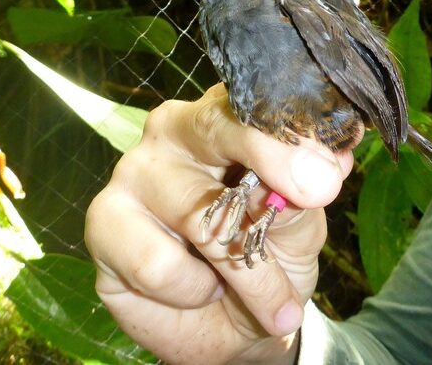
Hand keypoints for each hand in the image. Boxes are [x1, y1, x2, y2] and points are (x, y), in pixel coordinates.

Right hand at [85, 84, 356, 364]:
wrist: (232, 326)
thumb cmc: (268, 257)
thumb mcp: (298, 228)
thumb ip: (300, 197)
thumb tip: (323, 166)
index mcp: (224, 117)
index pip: (252, 104)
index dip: (288, 133)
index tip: (326, 173)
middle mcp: (174, 131)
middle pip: (216, 128)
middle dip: (270, 167)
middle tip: (315, 199)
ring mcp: (133, 172)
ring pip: (199, 214)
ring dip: (248, 271)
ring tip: (260, 292)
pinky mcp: (104, 222)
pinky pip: (157, 263)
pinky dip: (193, 290)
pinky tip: (197, 288)